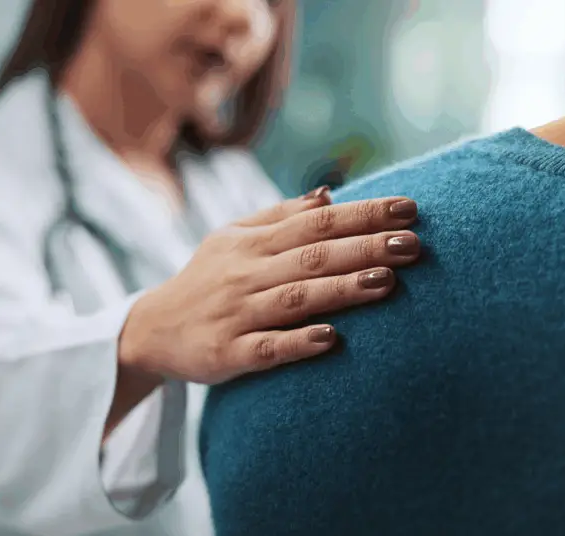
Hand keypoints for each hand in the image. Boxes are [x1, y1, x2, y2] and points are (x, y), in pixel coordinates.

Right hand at [120, 187, 419, 384]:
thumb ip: (279, 216)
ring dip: (340, 290)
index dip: (363, 214)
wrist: (150, 330)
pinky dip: (297, 342)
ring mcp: (237, 314)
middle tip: (414, 244)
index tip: (409, 210)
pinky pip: (266, 348)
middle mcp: (246, 273)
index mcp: (252, 242)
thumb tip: (329, 194)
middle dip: (365, 247)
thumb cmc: (205, 280)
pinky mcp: (227, 353)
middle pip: (312, 256)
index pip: (316, 221)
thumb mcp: (232, 238)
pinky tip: (331, 339)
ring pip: (295, 298)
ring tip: (386, 282)